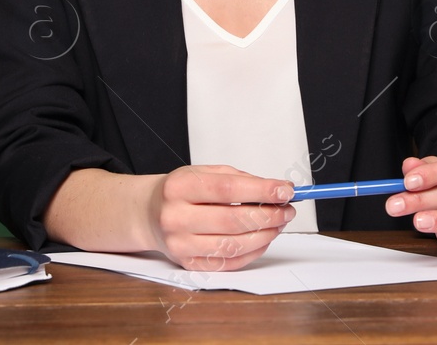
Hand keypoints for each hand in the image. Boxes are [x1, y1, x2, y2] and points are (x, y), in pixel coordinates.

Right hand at [142, 164, 295, 270]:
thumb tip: (276, 190)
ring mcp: (180, 244)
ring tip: (278, 224)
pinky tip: (263, 239)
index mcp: (179, 187)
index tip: (285, 190)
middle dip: (268, 215)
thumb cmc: (181, 191)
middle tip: (288, 209)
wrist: (149, 213)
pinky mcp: (188, 264)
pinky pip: (228, 263)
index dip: (261, 190)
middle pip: (232, 220)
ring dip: (264, 235)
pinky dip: (252, 252)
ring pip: (233, 245)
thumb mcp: (203, 172)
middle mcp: (176, 217)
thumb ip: (239, 179)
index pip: (227, 189)